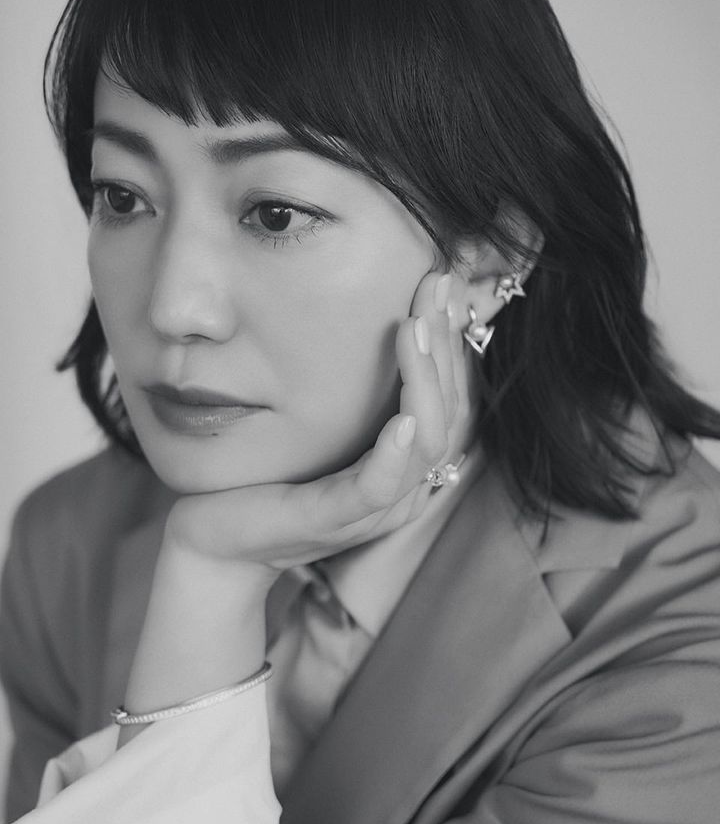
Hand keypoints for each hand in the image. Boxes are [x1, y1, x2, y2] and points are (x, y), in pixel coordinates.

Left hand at [119, 271, 472, 736]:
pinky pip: (377, 488)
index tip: (444, 282)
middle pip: (448, 415)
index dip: (451, 341)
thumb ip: (350, 387)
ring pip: (426, 445)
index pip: (448, 399)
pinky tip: (399, 418)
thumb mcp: (315, 424)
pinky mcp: (331, 521)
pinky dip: (394, 455)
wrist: (209, 541)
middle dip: (446, 344)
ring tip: (416, 326)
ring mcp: (370, 510)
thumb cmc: (262, 477)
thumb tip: (372, 315)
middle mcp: (401, 489)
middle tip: (439, 283)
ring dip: (424, 383)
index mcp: (402, 466)